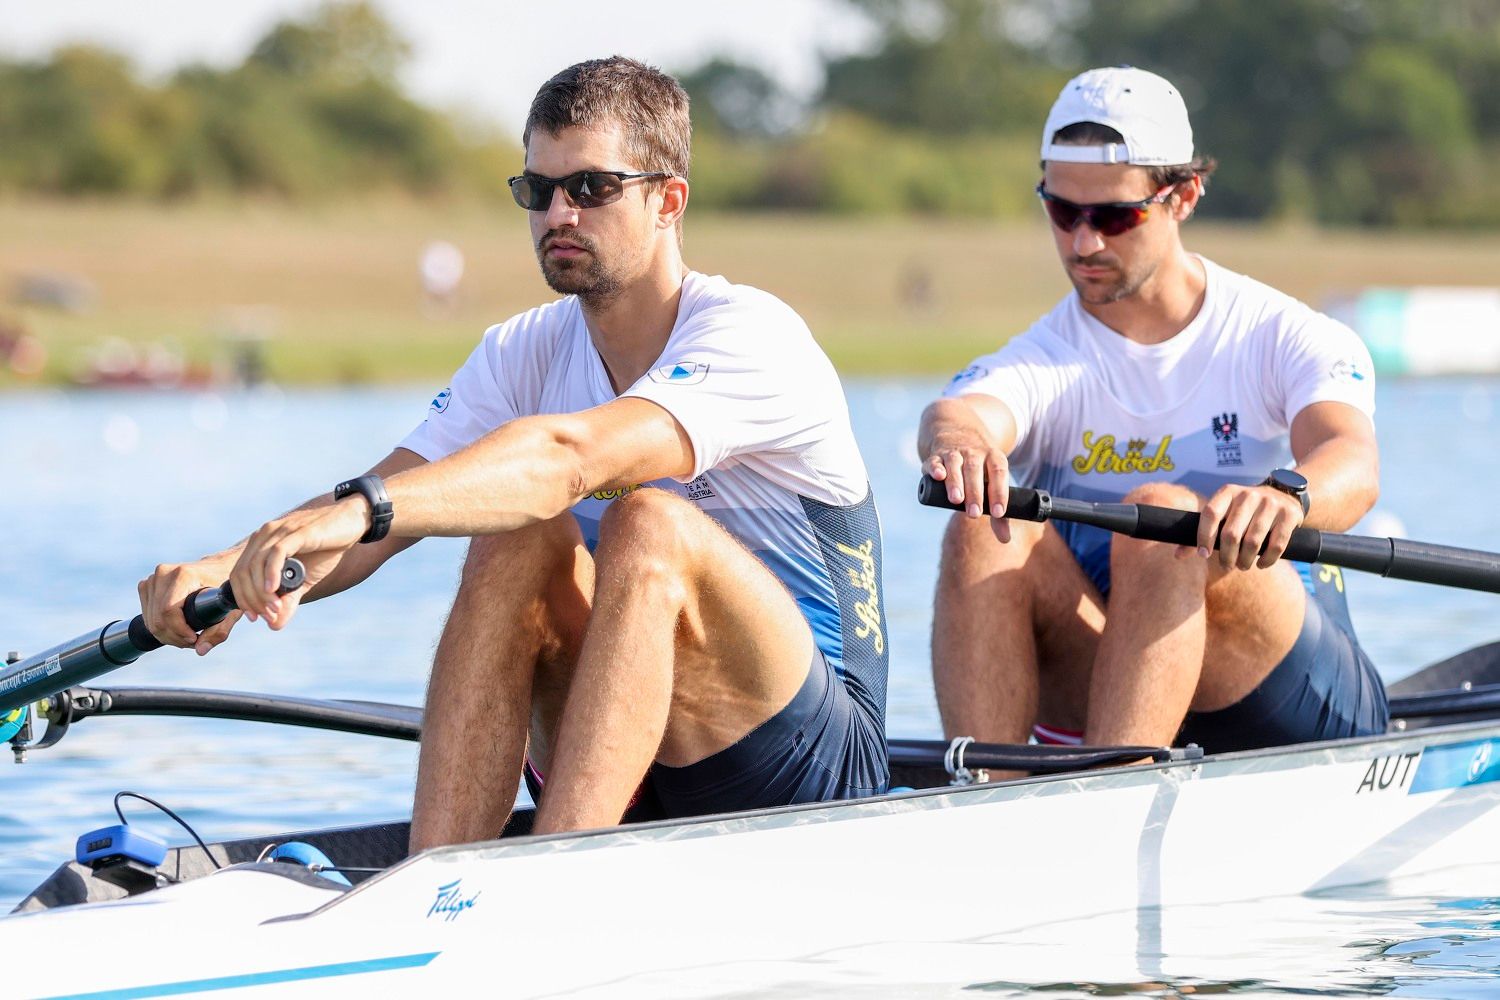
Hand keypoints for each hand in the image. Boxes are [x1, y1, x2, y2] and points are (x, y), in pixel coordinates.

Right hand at [139, 555, 240, 654]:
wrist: (220, 566)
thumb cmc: (227, 586)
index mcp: (183, 574)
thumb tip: (200, 650)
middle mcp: (164, 573)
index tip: (195, 639)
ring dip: (167, 635)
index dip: (179, 631)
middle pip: (157, 619)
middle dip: (175, 637)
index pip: (168, 611)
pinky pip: (147, 615)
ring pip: (150, 620)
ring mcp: (153, 578)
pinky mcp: (148, 584)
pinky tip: (178, 627)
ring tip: (188, 636)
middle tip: (194, 641)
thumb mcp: (230, 608)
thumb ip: (219, 631)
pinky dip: (161, 627)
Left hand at [230, 500, 369, 629]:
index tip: (254, 617)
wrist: (351, 523)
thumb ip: (288, 599)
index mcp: (260, 544)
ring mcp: (279, 531)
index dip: (242, 598)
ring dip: (261, 592)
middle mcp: (264, 535)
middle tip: (268, 615)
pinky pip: (276, 553)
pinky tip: (274, 589)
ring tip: (275, 608)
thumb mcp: (304, 580)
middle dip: (251, 599)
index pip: (238, 574)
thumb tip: (274, 625)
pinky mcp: (296, 531)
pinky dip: (271, 573)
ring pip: (256, 565)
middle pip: (243, 572)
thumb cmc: (326, 549)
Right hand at [922, 424, 1012, 542]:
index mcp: (993, 457)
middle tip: (974, 514)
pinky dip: (935, 467)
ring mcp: (954, 452)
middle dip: (975, 492)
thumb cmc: (979, 466)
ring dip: (955, 482)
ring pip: (955, 464)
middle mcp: (974, 452)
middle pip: (976, 470)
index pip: (999, 473)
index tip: (999, 513)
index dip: (1000, 493)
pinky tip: (937, 476)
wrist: (956, 431)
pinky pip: (935, 460)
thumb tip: (1005, 540)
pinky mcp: (936, 455)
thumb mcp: (992, 481)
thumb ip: (998, 511)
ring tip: (956, 500)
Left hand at [1194, 484, 1304, 569]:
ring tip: (1242, 566)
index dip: (1203, 537)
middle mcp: (1248, 495)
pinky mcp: (1289, 514)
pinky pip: (1276, 545)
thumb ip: (1202, 533)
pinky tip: (1261, 564)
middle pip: (1231, 533)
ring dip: (1245, 560)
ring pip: (1253, 541)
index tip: (1203, 555)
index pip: (1210, 514)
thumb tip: (1178, 556)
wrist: (1284, 495)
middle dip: (1226, 556)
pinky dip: (1266, 560)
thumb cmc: (1244, 512)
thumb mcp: (1224, 513)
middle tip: (1227, 565)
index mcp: (1228, 492)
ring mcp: (1270, 503)